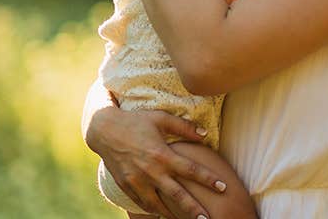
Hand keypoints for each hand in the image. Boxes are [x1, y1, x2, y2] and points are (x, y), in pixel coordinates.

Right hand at [86, 107, 225, 218]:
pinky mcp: (126, 186)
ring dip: (174, 215)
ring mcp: (137, 181)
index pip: (191, 170)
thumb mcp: (160, 118)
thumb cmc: (136, 121)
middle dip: (194, 209)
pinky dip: (154, 210)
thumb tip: (205, 134)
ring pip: (159, 205)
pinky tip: (164, 214)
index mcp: (162, 155)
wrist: (104, 130)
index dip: (208, 179)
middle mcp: (151, 171)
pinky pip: (143, 203)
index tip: (223, 187)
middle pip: (178, 195)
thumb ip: (183, 127)